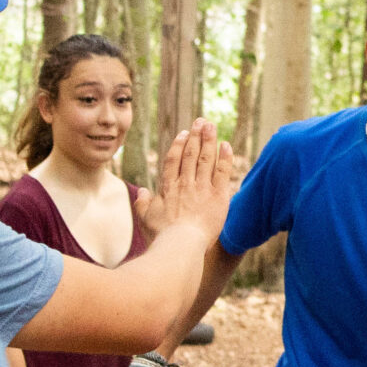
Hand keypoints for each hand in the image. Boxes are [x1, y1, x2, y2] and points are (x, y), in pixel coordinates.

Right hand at [141, 120, 241, 241]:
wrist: (180, 245)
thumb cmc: (161, 236)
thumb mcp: (145, 218)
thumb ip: (142, 203)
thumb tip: (141, 191)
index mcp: (168, 188)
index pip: (173, 160)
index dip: (179, 145)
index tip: (184, 133)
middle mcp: (185, 183)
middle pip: (191, 154)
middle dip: (196, 136)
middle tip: (201, 122)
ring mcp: (201, 188)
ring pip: (205, 158)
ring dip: (208, 140)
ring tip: (211, 126)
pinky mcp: (218, 196)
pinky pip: (222, 172)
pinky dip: (224, 157)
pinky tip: (226, 145)